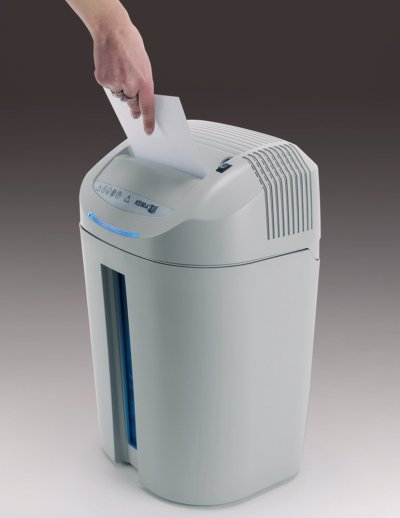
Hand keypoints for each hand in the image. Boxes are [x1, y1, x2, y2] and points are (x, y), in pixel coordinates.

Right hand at [93, 17, 154, 133]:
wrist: (111, 30)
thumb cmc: (130, 44)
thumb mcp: (144, 65)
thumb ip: (143, 83)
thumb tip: (139, 98)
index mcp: (144, 81)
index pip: (148, 107)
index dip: (148, 121)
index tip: (148, 130)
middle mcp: (130, 84)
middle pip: (132, 103)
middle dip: (133, 104)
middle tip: (132, 100)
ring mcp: (115, 83)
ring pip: (119, 94)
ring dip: (119, 87)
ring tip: (120, 69)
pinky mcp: (103, 80)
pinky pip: (108, 87)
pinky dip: (110, 80)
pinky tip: (111, 66)